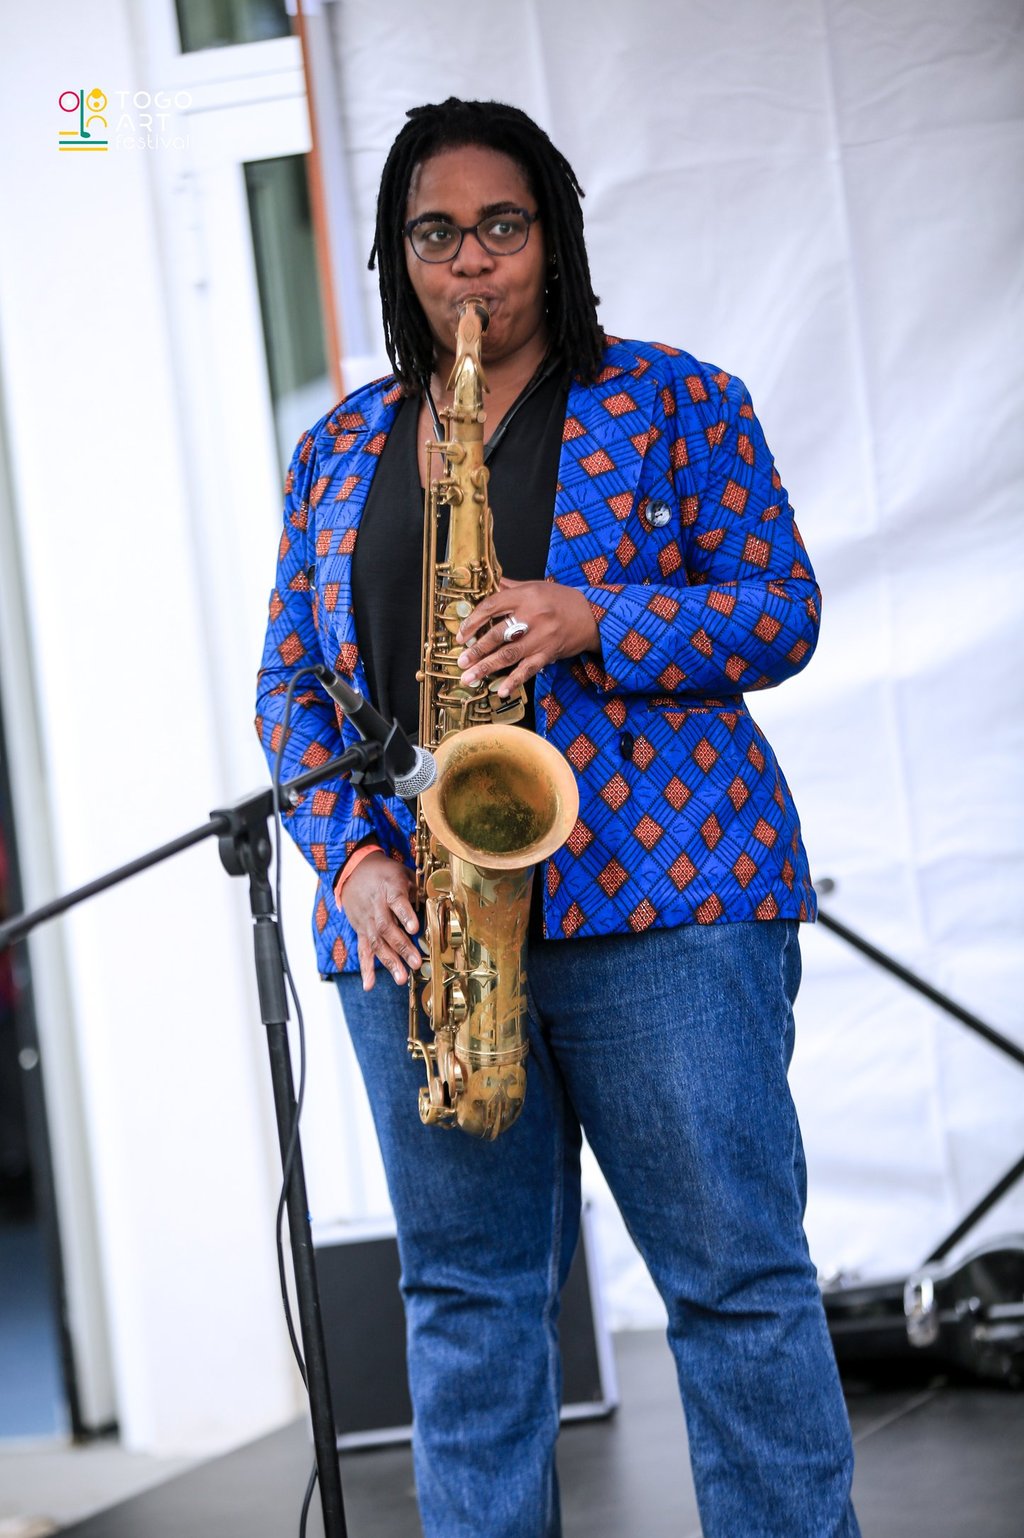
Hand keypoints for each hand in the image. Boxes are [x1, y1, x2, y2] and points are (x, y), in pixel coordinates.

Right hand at [337, 854, 420, 990]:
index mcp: (389, 888)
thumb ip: (416, 890)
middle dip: (401, 947)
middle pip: (386, 928)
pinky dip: (365, 968)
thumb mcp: (403, 873)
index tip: (415, 928)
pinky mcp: (361, 930)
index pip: (397, 901)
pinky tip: (369, 985)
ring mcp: (366, 920)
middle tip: (416, 963)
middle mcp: (376, 906)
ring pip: (376, 942)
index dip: (405, 915)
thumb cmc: (384, 873)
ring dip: (389, 961)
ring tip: (401, 978)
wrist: (353, 870)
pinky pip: (362, 950)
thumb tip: (434, 905)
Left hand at [455, 577, 599, 696]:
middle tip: (461, 661)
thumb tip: (489, 584)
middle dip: (476, 650)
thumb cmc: (561, 600)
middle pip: (498, 634)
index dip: (473, 621)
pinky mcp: (549, 653)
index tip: (461, 635)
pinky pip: (529, 669)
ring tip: (469, 677)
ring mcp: (541, 637)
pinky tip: (501, 690)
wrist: (592, 615)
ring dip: (487, 667)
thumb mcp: (536, 586)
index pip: (492, 607)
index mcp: (526, 596)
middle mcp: (532, 616)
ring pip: (509, 654)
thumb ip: (511, 587)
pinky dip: (514, 681)